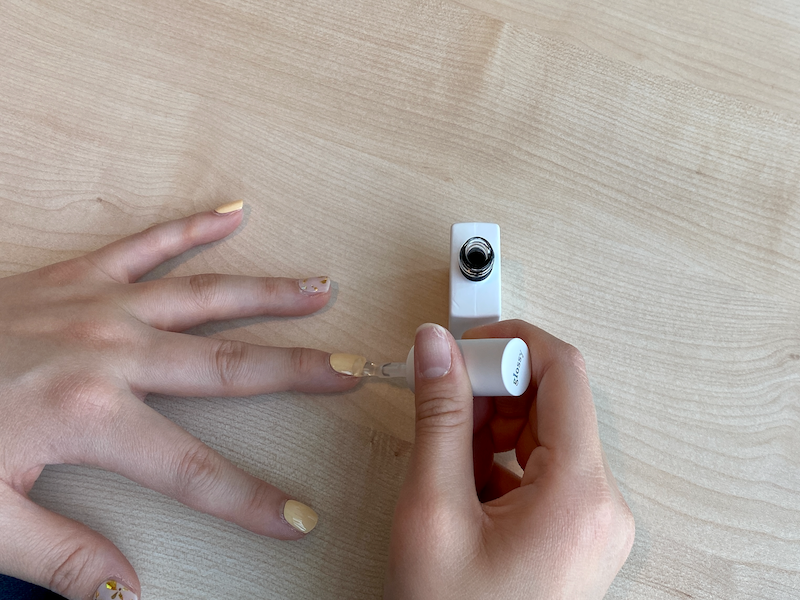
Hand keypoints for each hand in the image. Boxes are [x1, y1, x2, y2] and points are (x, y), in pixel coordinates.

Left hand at [0, 203, 356, 599]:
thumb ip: (58, 556)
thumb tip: (125, 593)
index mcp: (93, 415)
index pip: (193, 470)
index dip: (250, 500)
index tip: (298, 517)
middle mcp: (113, 351)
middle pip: (229, 366)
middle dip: (299, 371)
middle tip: (354, 369)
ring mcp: (100, 304)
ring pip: (206, 296)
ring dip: (270, 295)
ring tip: (323, 287)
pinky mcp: (78, 275)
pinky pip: (146, 244)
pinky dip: (192, 228)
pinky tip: (235, 213)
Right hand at [385, 321, 634, 598]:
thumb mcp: (433, 512)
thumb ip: (439, 418)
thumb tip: (436, 347)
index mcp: (579, 495)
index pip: (565, 373)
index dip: (511, 345)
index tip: (462, 350)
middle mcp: (601, 505)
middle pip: (554, 403)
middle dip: (493, 390)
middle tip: (441, 400)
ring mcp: (592, 520)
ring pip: (543, 434)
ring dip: (490, 428)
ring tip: (446, 461)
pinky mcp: (576, 530)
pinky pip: (541, 468)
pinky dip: (498, 461)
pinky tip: (463, 486)